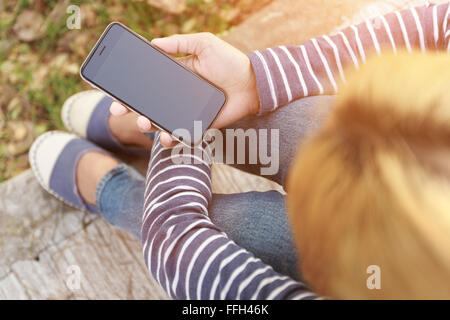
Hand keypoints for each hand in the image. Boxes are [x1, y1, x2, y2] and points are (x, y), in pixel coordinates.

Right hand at [110, 32, 259, 146]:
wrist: (252, 83)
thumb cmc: (230, 62)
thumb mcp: (204, 44)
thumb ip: (180, 43)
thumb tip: (154, 42)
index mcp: (176, 77)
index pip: (148, 84)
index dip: (131, 89)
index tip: (115, 91)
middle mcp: (178, 96)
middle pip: (148, 105)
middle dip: (130, 109)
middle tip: (119, 109)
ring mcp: (187, 112)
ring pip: (160, 122)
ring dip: (147, 125)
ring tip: (144, 123)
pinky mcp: (198, 125)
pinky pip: (180, 134)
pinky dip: (170, 138)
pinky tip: (165, 136)